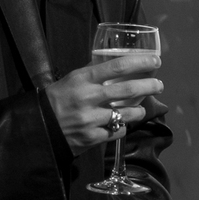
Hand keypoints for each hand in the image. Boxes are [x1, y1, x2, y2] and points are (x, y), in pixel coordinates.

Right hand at [45, 52, 162, 153]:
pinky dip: (122, 127)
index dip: (140, 62)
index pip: (117, 66)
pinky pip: (117, 131)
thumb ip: (92, 73)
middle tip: (159, 85)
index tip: (155, 61)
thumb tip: (116, 63)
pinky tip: (121, 124)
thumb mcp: (71, 80)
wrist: (39, 128)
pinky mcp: (91, 138)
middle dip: (149, 86)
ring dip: (139, 111)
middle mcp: (88, 98)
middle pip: (127, 90)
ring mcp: (90, 120)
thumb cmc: (56, 100)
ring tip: (142, 109)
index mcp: (82, 79)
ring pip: (126, 114)